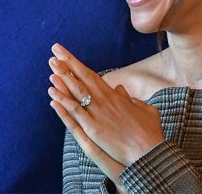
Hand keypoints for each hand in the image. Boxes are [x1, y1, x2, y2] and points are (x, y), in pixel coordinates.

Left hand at [47, 43, 164, 168]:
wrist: (150, 152)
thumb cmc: (150, 132)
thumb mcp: (144, 109)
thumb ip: (131, 99)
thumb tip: (121, 90)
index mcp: (114, 96)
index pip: (91, 75)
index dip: (77, 64)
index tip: (66, 54)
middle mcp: (104, 101)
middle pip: (82, 78)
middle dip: (67, 63)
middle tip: (54, 49)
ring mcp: (98, 114)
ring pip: (76, 92)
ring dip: (62, 78)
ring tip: (51, 65)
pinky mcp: (93, 129)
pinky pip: (75, 112)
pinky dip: (63, 102)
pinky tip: (52, 93)